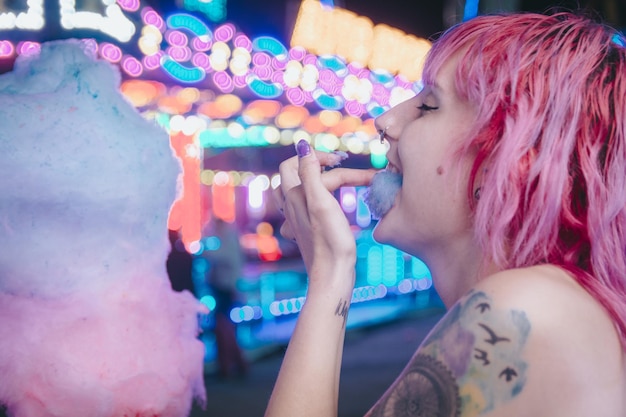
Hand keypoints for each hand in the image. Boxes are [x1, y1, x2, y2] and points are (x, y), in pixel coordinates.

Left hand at [275, 140, 375, 288]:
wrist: (333, 276)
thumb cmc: (330, 241)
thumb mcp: (322, 201)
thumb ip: (310, 172)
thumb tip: (302, 146)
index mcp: (294, 195)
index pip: (305, 163)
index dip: (325, 157)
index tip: (344, 161)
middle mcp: (291, 206)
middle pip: (295, 173)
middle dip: (319, 165)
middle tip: (342, 166)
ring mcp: (296, 221)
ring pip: (294, 192)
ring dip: (312, 181)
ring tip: (331, 181)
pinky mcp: (306, 232)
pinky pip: (303, 211)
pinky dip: (314, 202)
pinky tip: (325, 209)